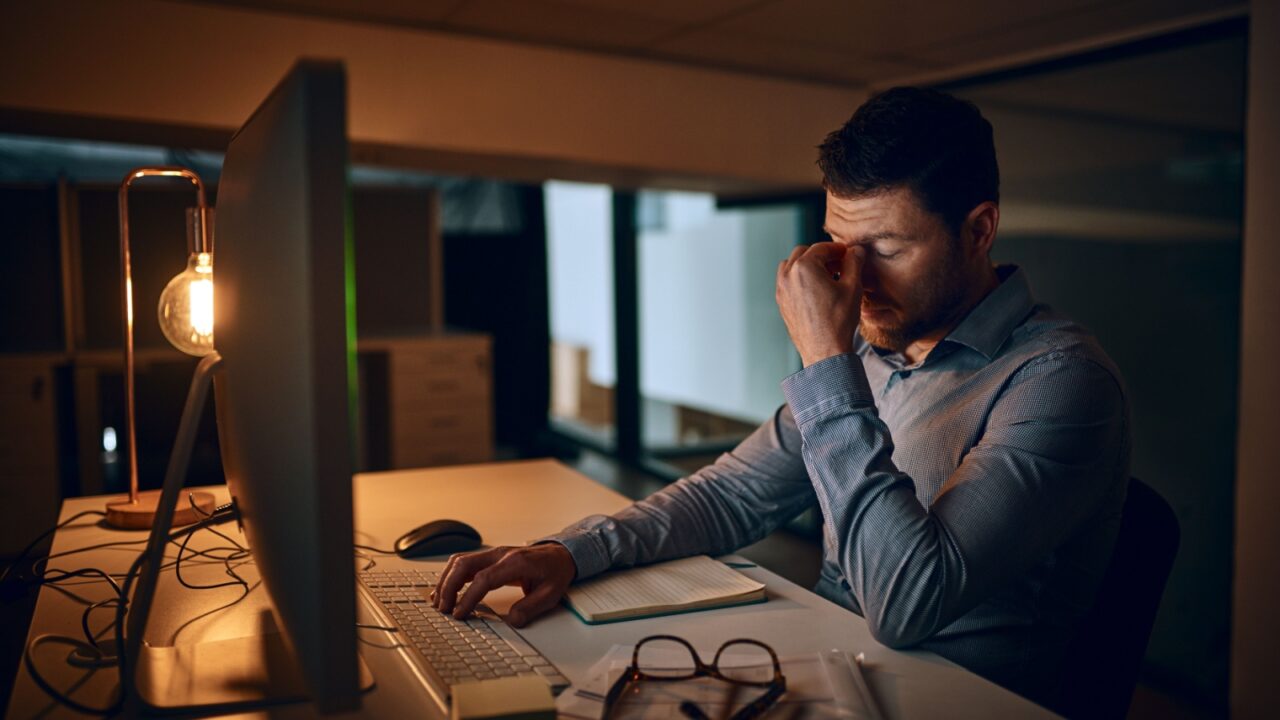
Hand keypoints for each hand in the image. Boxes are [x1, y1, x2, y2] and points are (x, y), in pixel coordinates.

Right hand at [430, 543, 576, 626]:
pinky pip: (464, 563)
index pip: (484, 578)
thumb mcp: (551, 593)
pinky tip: (445, 590)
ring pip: (460, 561)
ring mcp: (493, 554)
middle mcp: (500, 554)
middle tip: (443, 609)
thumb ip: (531, 607)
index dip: (468, 597)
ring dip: (446, 580)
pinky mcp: (490, 558)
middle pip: (464, 564)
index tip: (459, 613)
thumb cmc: (555, 571)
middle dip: (449, 587)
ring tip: (439, 601)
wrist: (561, 554)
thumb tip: (513, 621)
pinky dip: (451, 576)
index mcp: (515, 562)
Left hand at [776, 242, 864, 365]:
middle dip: (822, 255)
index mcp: (804, 267)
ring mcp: (781, 290)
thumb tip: (856, 250)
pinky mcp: (781, 302)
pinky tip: (817, 290)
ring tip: (827, 277)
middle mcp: (788, 275)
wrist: (824, 351)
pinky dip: (800, 278)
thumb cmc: (838, 321)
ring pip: (792, 265)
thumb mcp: (852, 287)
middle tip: (839, 265)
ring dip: (808, 265)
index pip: (822, 248)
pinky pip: (788, 281)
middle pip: (804, 253)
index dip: (838, 249)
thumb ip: (854, 263)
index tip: (849, 254)